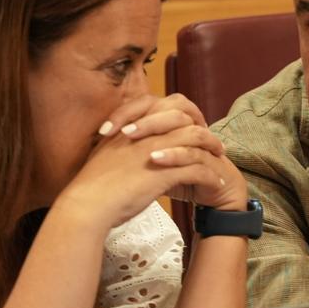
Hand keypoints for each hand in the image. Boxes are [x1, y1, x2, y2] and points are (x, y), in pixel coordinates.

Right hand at [56, 96, 246, 226]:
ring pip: (197, 137)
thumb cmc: (93, 184)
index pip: (167, 104)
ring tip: (221, 158)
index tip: (193, 125)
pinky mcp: (165, 171)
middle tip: (212, 139)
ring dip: (213, 147)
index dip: (185, 112)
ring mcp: (156, 149)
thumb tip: (133, 143)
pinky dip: (211, 175)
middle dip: (203, 124)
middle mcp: (146, 131)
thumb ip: (123, 142)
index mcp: (133, 123)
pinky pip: (199, 168)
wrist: (87, 204)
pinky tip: (216, 183)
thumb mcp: (108, 152)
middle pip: (185, 113)